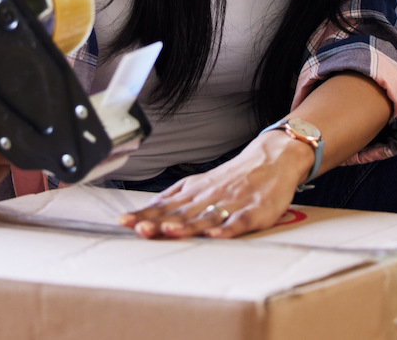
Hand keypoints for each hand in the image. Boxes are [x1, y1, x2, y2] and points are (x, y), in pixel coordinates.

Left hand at [118, 130, 314, 238]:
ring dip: (187, 226)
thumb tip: (147, 208)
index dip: (145, 214)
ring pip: (206, 217)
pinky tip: (215, 236)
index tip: (124, 222)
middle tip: (140, 229)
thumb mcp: (200, 183)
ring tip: (169, 232)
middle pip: (181, 213)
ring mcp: (231, 204)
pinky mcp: (254, 211)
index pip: (164, 205)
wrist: (272, 159)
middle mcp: (209, 197)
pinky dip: (226, 230)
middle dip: (159, 222)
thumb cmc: (234, 177)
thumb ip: (176, 197)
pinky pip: (238, 222)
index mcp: (194, 192)